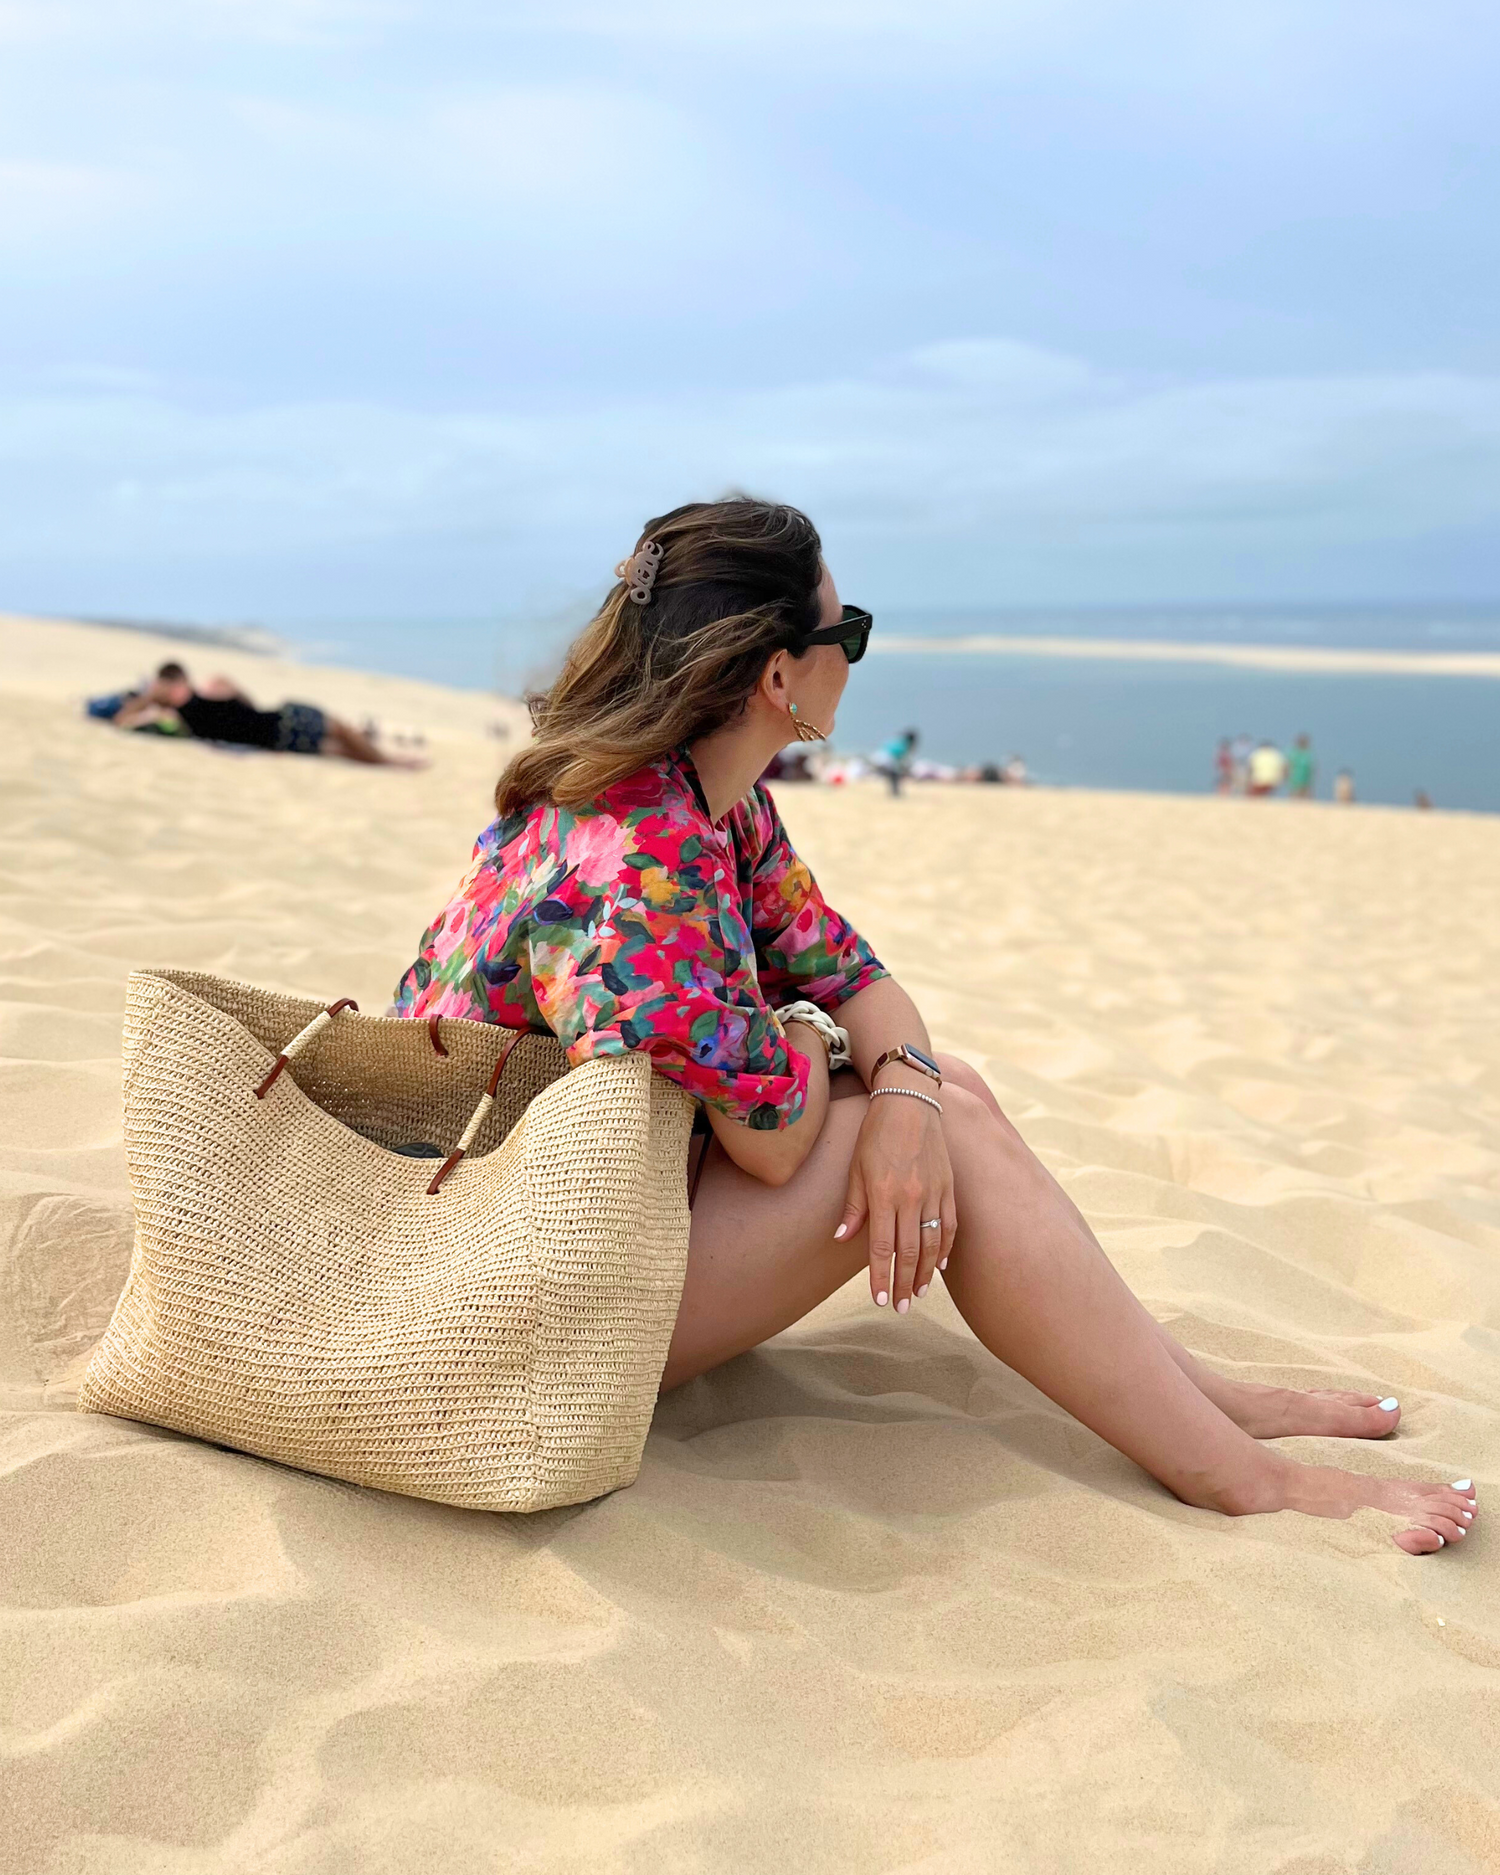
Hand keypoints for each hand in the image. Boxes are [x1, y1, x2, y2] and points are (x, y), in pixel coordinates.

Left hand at [835, 1089, 955, 1310]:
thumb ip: (853, 1206)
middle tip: (900, 1308)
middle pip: (909, 1253)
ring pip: (932, 1244)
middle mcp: (911, 1197)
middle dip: (904, 1284)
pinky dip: (946, 1248)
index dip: (881, 1277)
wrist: (910, 1101)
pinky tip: (941, 1265)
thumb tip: (842, 1239)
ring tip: (918, 1294)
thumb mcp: (856, 1167)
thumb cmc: (876, 1133)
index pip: (883, 1247)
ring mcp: (934, 1192)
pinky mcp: (949, 1186)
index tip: (880, 1300)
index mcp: (884, 1194)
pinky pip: (950, 1225)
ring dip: (926, 1273)